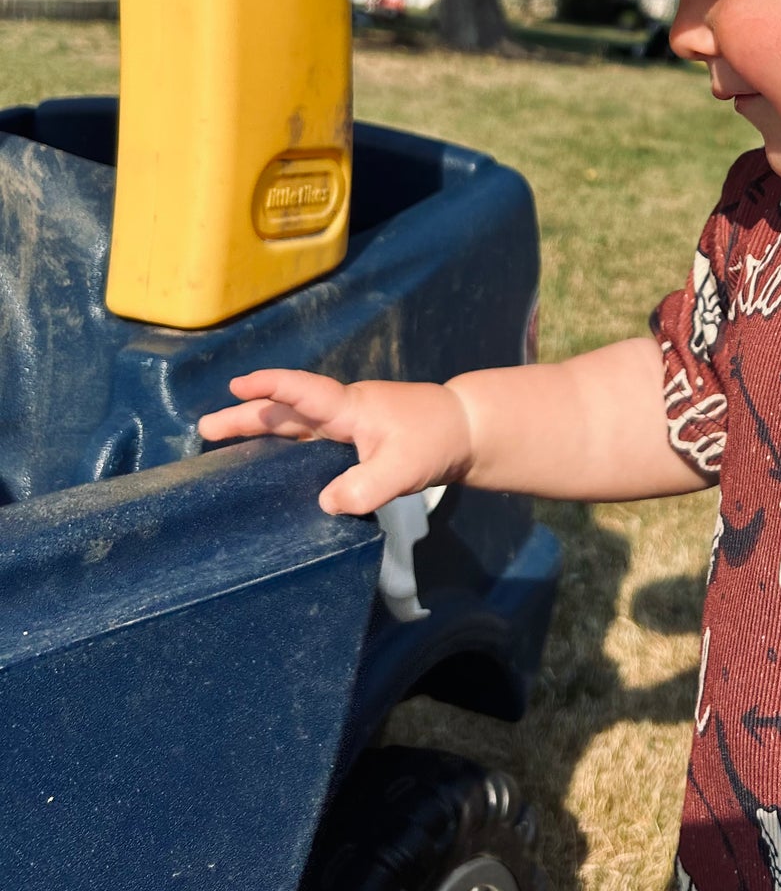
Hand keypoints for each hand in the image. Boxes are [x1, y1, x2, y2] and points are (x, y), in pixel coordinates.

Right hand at [198, 370, 475, 516]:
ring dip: (260, 429)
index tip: (238, 386)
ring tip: (221, 440)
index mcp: (350, 408)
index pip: (304, 393)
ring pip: (295, 423)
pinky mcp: (355, 439)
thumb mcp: (402, 470)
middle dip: (246, 416)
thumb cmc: (435, 440)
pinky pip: (309, 438)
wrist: (465, 429)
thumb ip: (364, 488)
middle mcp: (342, 412)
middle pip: (287, 410)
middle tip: (205, 427)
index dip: (271, 388)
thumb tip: (324, 504)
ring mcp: (348, 424)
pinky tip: (271, 461)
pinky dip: (284, 444)